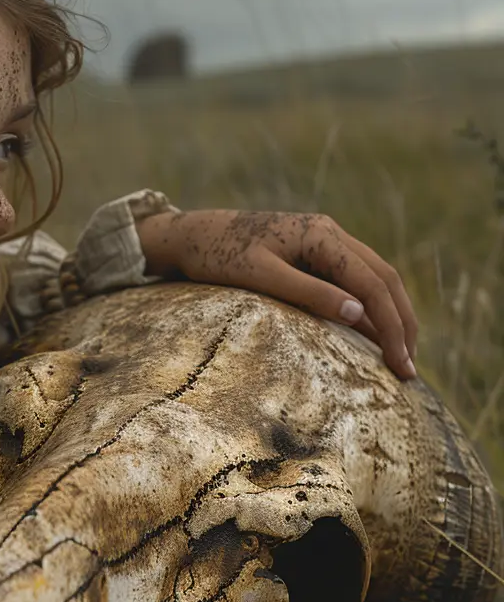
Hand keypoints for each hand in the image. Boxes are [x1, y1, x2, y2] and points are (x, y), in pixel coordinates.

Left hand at [136, 209, 418, 379]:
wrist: (191, 235)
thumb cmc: (218, 256)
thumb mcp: (262, 277)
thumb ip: (310, 293)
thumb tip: (359, 315)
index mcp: (322, 235)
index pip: (372, 284)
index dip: (392, 326)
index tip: (400, 365)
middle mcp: (330, 233)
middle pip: (384, 279)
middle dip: (402, 323)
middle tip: (409, 368)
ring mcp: (324, 239)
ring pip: (374, 277)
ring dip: (391, 314)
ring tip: (400, 355)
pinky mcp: (313, 251)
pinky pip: (353, 278)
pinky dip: (369, 305)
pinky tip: (372, 332)